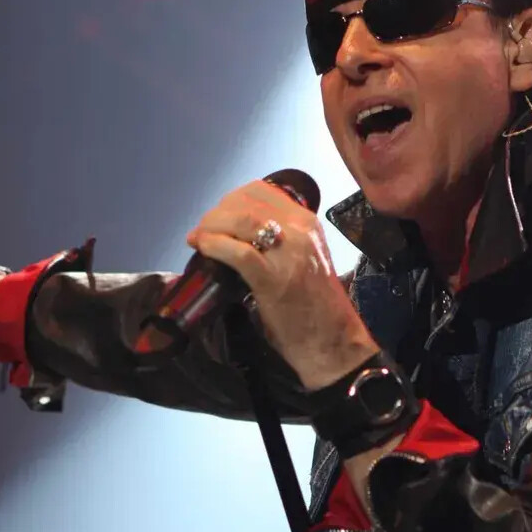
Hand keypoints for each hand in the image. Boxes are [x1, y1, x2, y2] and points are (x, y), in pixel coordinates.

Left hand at [187, 180, 379, 389]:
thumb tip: (236, 233)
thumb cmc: (314, 304)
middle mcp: (300, 230)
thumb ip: (278, 239)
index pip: (261, 190)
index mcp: (307, 222)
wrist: (333, 341)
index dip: (230, 199)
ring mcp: (289, 253)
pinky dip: (215, 246)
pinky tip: (203, 249)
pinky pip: (238, 253)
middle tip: (202, 231)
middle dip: (216, 214)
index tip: (217, 215)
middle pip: (246, 203)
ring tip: (198, 239)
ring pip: (241, 220)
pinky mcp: (274, 280)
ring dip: (211, 227)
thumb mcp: (303, 257)